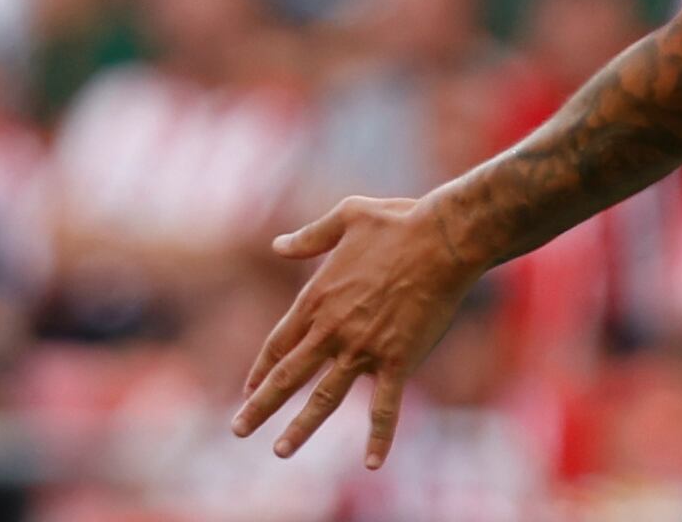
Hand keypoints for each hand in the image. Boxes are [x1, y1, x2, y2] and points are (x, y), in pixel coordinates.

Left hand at [232, 194, 482, 467]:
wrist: (443, 238)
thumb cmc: (397, 221)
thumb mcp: (345, 216)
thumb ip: (309, 237)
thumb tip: (277, 244)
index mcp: (317, 297)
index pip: (279, 343)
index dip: (261, 369)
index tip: (248, 388)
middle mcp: (333, 329)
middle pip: (289, 376)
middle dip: (260, 406)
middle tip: (238, 430)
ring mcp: (363, 348)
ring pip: (324, 398)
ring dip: (301, 427)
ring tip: (280, 451)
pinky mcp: (398, 360)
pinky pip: (385, 407)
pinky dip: (380, 436)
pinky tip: (373, 463)